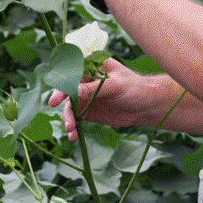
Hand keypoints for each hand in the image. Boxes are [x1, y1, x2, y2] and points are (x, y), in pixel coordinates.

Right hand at [46, 60, 202, 139]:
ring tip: (70, 129)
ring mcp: (85, 97)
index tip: (56, 98)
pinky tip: (73, 135)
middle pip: (67, 92)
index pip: (72, 73)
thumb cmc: (135, 88)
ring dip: (68, 118)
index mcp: (92, 67)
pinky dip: (73, 127)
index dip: (62, 85)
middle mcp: (85, 81)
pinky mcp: (88, 111)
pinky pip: (76, 119)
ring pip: (70, 107)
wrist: (146, 106)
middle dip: (62, 104)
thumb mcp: (115, 86)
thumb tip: (73, 91)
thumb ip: (93, 89)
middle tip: (62, 115)